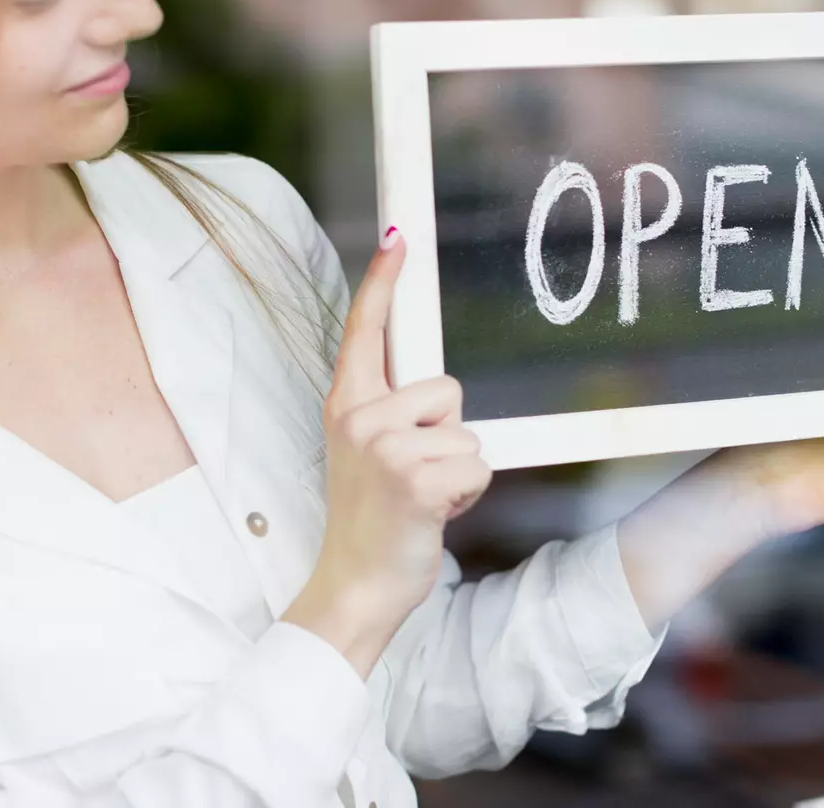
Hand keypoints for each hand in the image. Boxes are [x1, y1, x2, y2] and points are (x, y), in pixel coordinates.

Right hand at [281, 228, 490, 675]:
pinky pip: (477, 465)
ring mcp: (387, 447)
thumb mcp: (365, 453)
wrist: (354, 585)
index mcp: (346, 405)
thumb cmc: (372, 520)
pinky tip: (435, 515)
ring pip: (467, 432)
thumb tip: (431, 384)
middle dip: (447, 431)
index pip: (365, 330)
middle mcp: (361, 418)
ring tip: (423, 498)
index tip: (398, 238)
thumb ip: (388, 411)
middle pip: (446, 388)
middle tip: (415, 475)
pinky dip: (469, 495)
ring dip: (459, 469)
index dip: (383, 281)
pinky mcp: (418, 479)